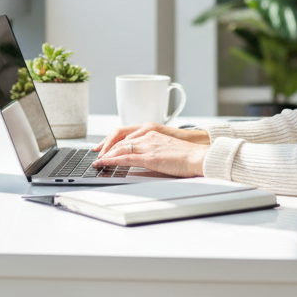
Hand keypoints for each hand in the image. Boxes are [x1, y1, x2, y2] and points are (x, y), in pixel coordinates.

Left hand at [94, 123, 210, 177]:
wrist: (199, 157)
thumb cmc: (188, 156)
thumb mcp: (167, 149)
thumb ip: (154, 151)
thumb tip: (146, 159)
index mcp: (153, 132)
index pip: (127, 135)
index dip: (113, 141)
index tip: (105, 147)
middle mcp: (148, 136)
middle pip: (120, 140)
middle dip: (107, 148)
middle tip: (98, 155)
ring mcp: (148, 146)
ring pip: (120, 148)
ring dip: (107, 155)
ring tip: (98, 161)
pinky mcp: (149, 157)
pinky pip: (125, 158)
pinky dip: (112, 161)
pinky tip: (104, 163)